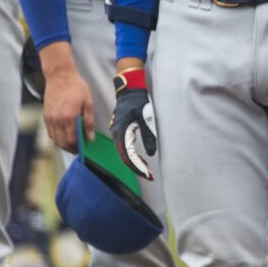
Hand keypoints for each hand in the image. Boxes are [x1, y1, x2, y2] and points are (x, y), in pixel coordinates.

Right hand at [38, 43, 95, 152]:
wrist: (60, 76)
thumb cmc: (76, 87)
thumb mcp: (88, 102)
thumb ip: (89, 121)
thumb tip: (90, 137)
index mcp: (69, 116)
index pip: (71, 139)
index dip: (77, 147)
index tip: (82, 150)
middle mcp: (57, 120)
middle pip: (61, 142)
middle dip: (70, 148)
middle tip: (78, 149)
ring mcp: (49, 118)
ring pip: (54, 139)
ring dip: (62, 144)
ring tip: (72, 144)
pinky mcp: (45, 116)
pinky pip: (49, 132)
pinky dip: (56, 137)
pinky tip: (63, 135)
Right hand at [111, 65, 157, 180]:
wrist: (129, 91)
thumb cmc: (138, 102)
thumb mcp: (146, 118)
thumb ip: (148, 136)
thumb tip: (150, 153)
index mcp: (122, 132)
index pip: (129, 155)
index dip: (138, 167)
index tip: (148, 175)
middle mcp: (116, 134)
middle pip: (125, 156)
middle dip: (137, 167)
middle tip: (149, 175)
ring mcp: (116, 133)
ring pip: (124, 152)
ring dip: (134, 162)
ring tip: (146, 169)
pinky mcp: (119, 131)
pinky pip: (124, 147)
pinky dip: (131, 154)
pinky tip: (140, 158)